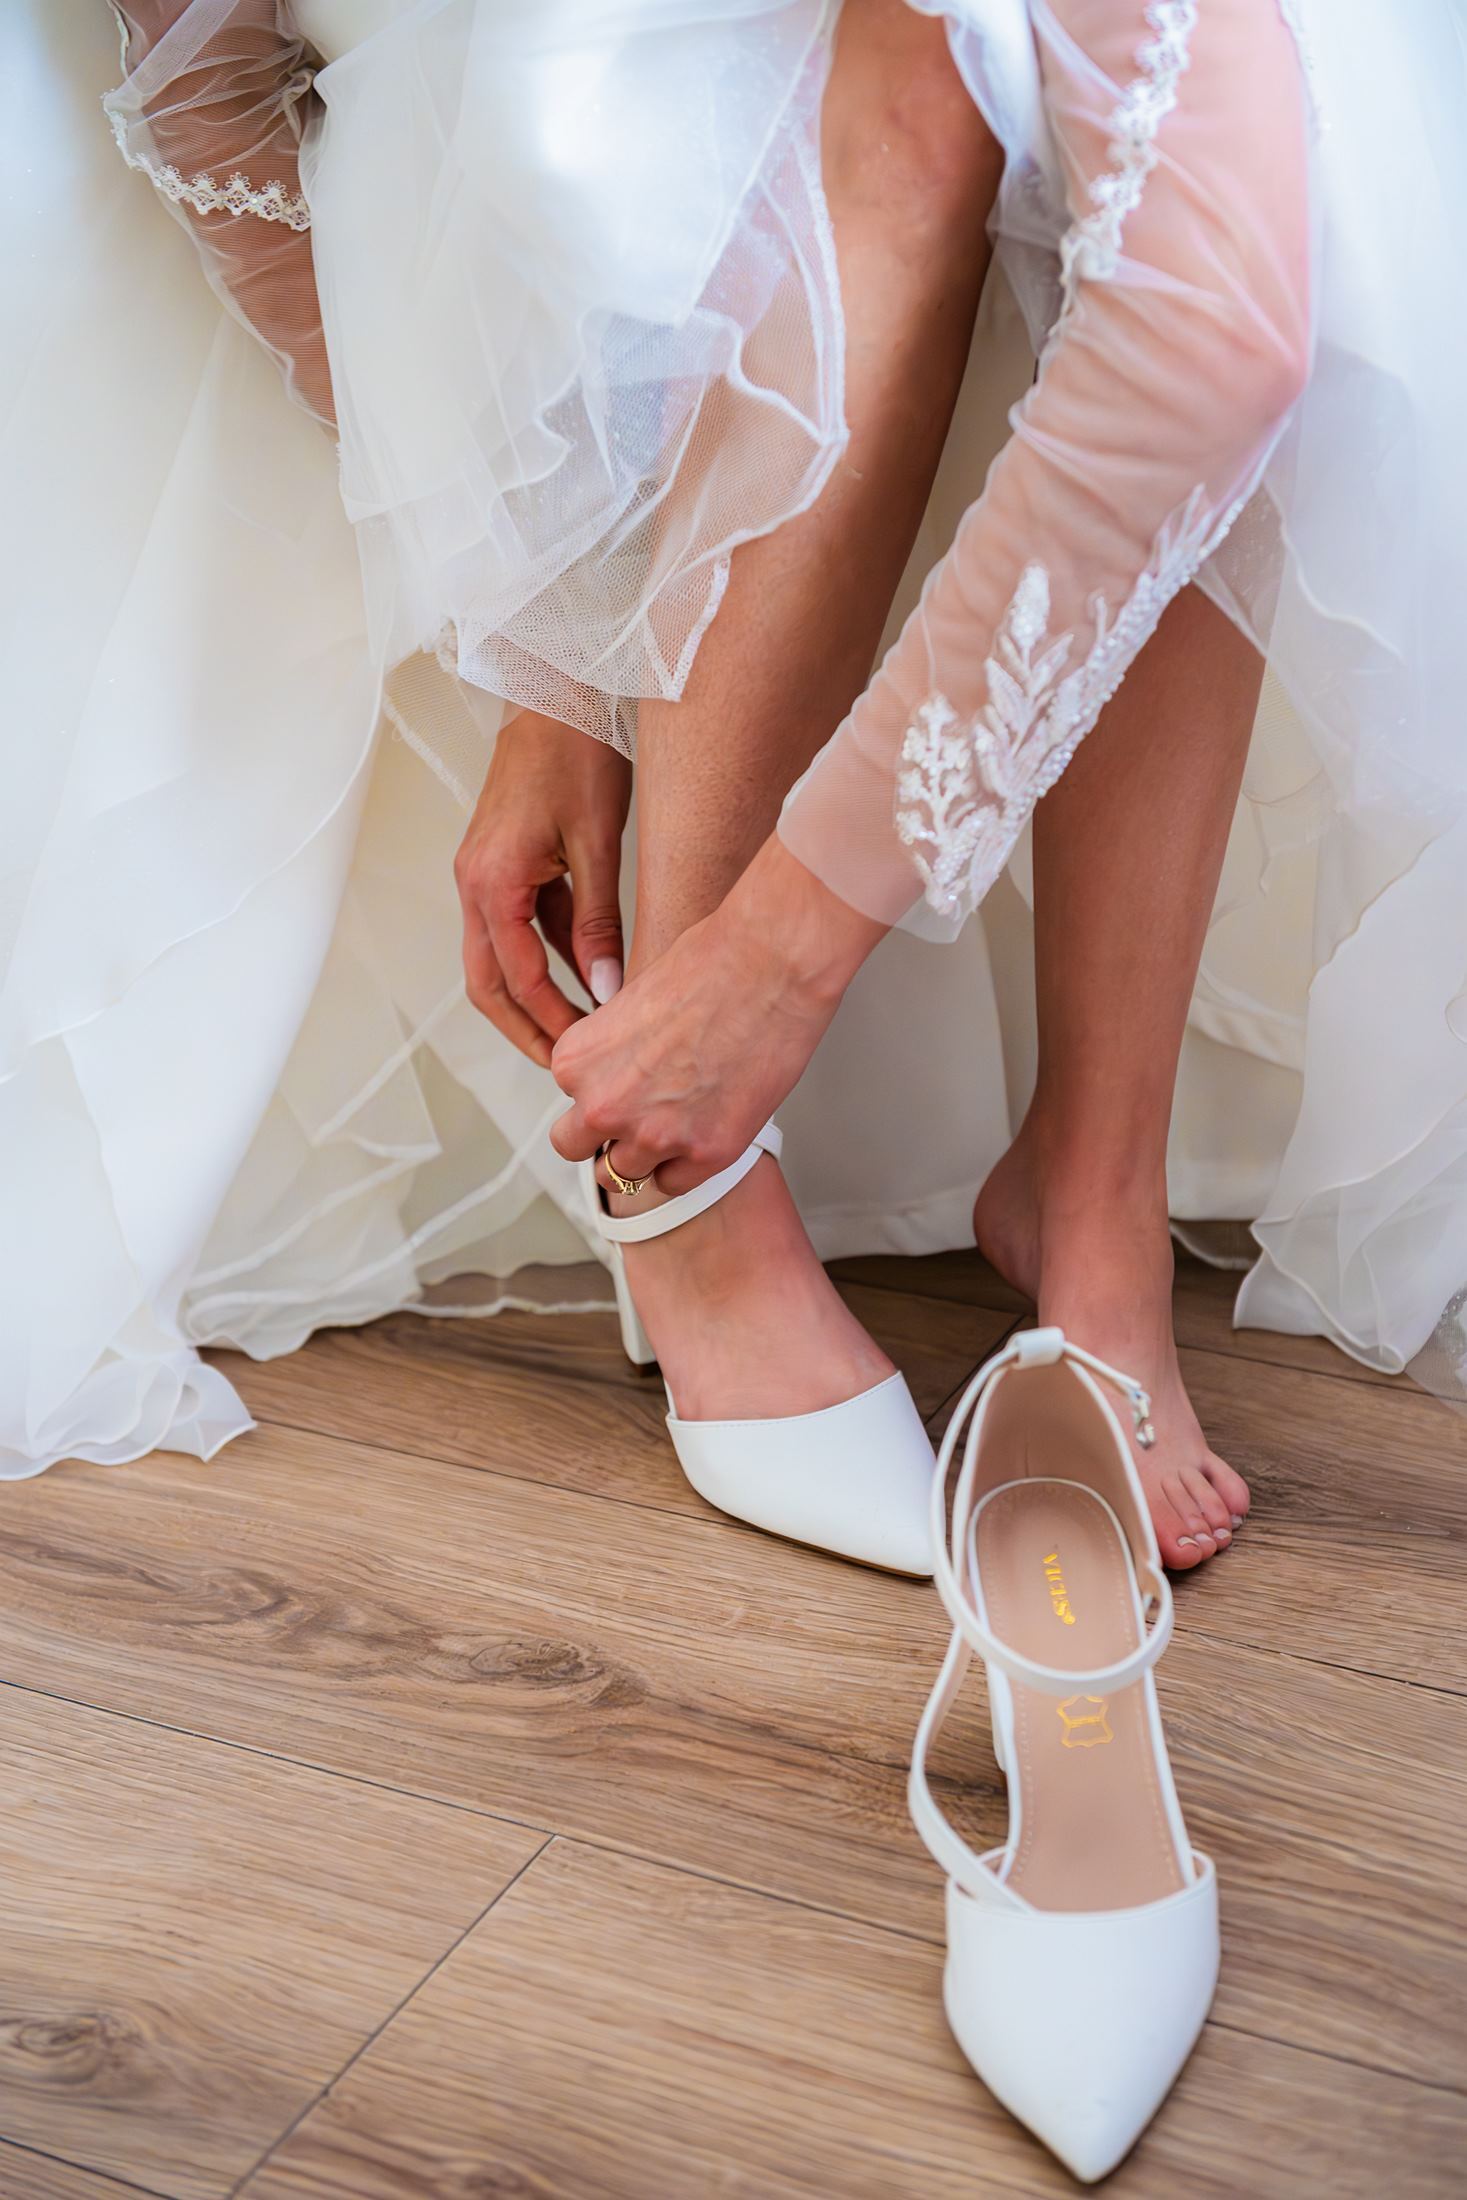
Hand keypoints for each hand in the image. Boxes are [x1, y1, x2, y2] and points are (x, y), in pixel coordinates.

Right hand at [455, 712, 631, 1067]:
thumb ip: (598, 923)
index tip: (584, 1053)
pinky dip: (545, 958)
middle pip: (488, 985)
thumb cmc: (575, 751)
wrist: (557, 692)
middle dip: (526, 1029)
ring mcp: (483, 875)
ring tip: (581, 1030)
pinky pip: (518, 928)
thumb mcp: (597, 843)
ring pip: (498, 960)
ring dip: (534, 998)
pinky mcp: (502, 865)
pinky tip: (587, 975)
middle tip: (567, 1065)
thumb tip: (605, 989)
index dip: (551, 1023)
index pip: (518, 979)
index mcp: (491, 882)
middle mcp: (474, 883)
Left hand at [550, 835, 886, 1191]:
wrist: (772, 963)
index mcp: (577, 1061)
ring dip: (645, 1153)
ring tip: (678, 1120)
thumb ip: (612, 1049)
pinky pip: (676, 1183)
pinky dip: (686, 1165)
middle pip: (577, 1147)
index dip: (596, 1089)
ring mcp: (656, 1135)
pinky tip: (704, 1129)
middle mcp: (605, 1105)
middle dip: (601, 1135)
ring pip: (624, 1176)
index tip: (622, 1084)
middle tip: (636, 1115)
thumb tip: (617, 1072)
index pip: (566, 1098)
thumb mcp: (632, 999)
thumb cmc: (712, 961)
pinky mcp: (708, 1153)